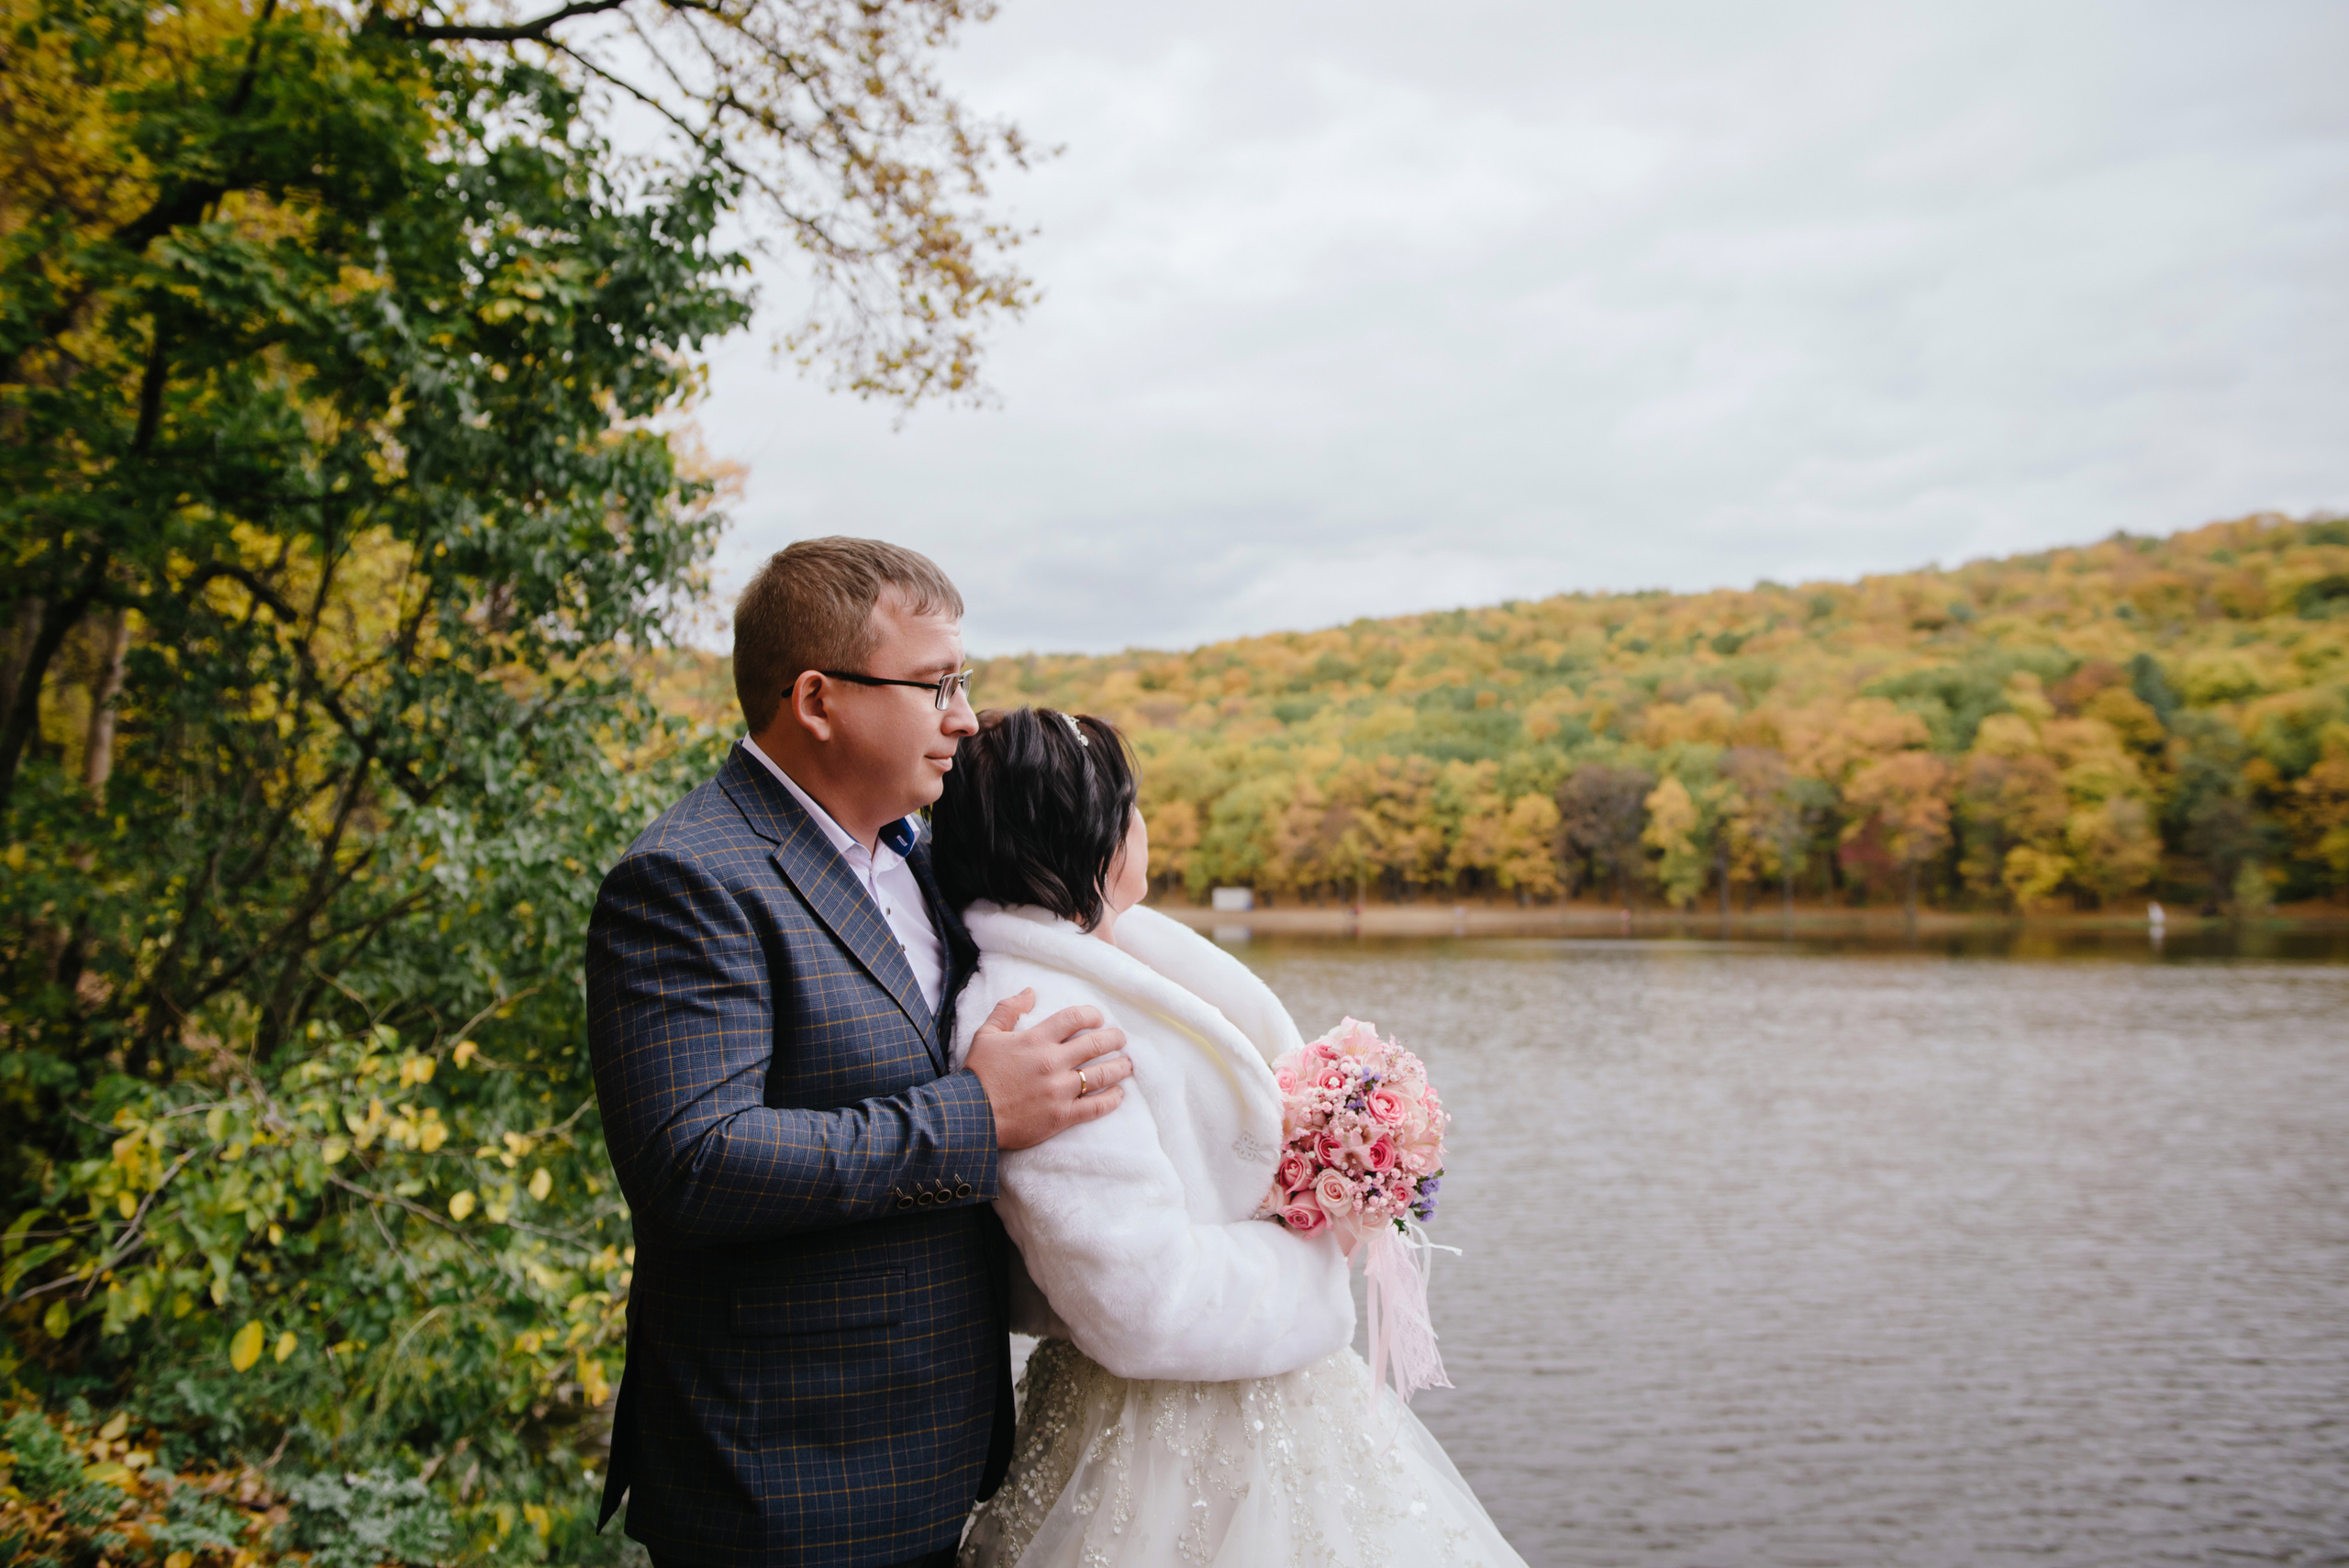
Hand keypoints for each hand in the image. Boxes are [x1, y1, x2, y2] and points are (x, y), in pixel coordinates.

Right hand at [965, 988, 1131, 1150]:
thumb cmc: (978, 1074)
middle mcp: (1052, 1062)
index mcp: (1036, 1040)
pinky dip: (1111, 1099)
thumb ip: (1008, 1009)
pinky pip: (1095, 1107)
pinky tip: (1118, 1094)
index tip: (1099, 1019)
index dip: (1092, 1015)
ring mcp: (1059, 1090)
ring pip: (1101, 1074)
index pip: (1075, 1018)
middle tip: (1120, 1039)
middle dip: (1114, 1039)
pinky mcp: (1062, 1116)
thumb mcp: (986, 1034)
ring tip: (1127, 1064)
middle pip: (1096, 1044)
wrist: (971, 1116)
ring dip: (1119, 1067)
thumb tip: (1030, 992)